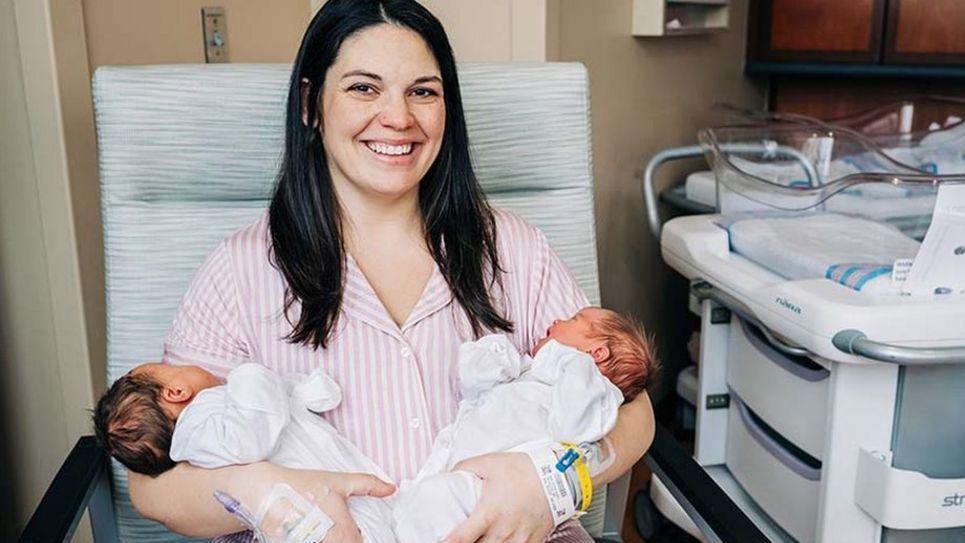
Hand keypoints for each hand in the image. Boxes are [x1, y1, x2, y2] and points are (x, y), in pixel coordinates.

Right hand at [279, 469, 394, 542]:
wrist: (265, 489)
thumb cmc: (304, 485)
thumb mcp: (340, 482)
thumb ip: (369, 485)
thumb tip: (391, 488)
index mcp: (344, 534)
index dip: (359, 539)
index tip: (355, 534)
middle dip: (344, 539)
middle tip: (334, 528)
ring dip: (327, 539)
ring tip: (321, 529)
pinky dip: (312, 539)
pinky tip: (309, 531)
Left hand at [443, 452, 553, 542]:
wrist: (558, 477)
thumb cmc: (524, 470)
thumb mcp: (489, 462)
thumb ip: (464, 468)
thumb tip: (449, 475)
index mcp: (489, 513)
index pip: (461, 538)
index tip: (439, 541)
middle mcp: (502, 532)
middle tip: (460, 537)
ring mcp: (518, 541)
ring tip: (480, 537)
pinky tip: (498, 539)